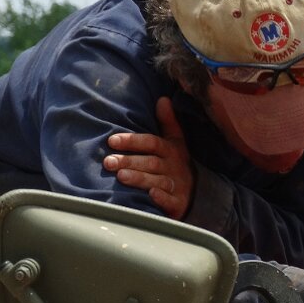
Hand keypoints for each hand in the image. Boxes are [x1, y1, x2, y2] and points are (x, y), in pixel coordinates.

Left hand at [104, 97, 193, 218]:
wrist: (195, 194)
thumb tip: (163, 99)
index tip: (113, 141)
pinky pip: (170, 200)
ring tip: (121, 176)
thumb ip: (168, 122)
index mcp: (172, 151)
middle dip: (130, 161)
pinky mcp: (178, 204)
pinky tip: (150, 195)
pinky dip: (161, 198)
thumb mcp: (176, 143)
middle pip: (151, 162)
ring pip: (157, 180)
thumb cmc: (176, 165)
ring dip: (140, 178)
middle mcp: (174, 167)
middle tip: (108, 162)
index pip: (152, 142)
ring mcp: (176, 186)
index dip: (133, 141)